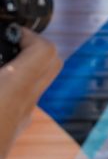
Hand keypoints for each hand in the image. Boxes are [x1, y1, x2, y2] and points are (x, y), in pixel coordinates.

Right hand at [0, 28, 61, 158]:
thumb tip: (3, 54)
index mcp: (15, 87)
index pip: (46, 50)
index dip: (30, 34)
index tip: (12, 31)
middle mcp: (25, 101)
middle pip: (52, 64)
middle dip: (35, 46)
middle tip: (10, 42)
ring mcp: (21, 116)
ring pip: (39, 82)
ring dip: (24, 65)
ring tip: (1, 62)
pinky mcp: (13, 128)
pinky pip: (24, 98)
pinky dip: (14, 84)